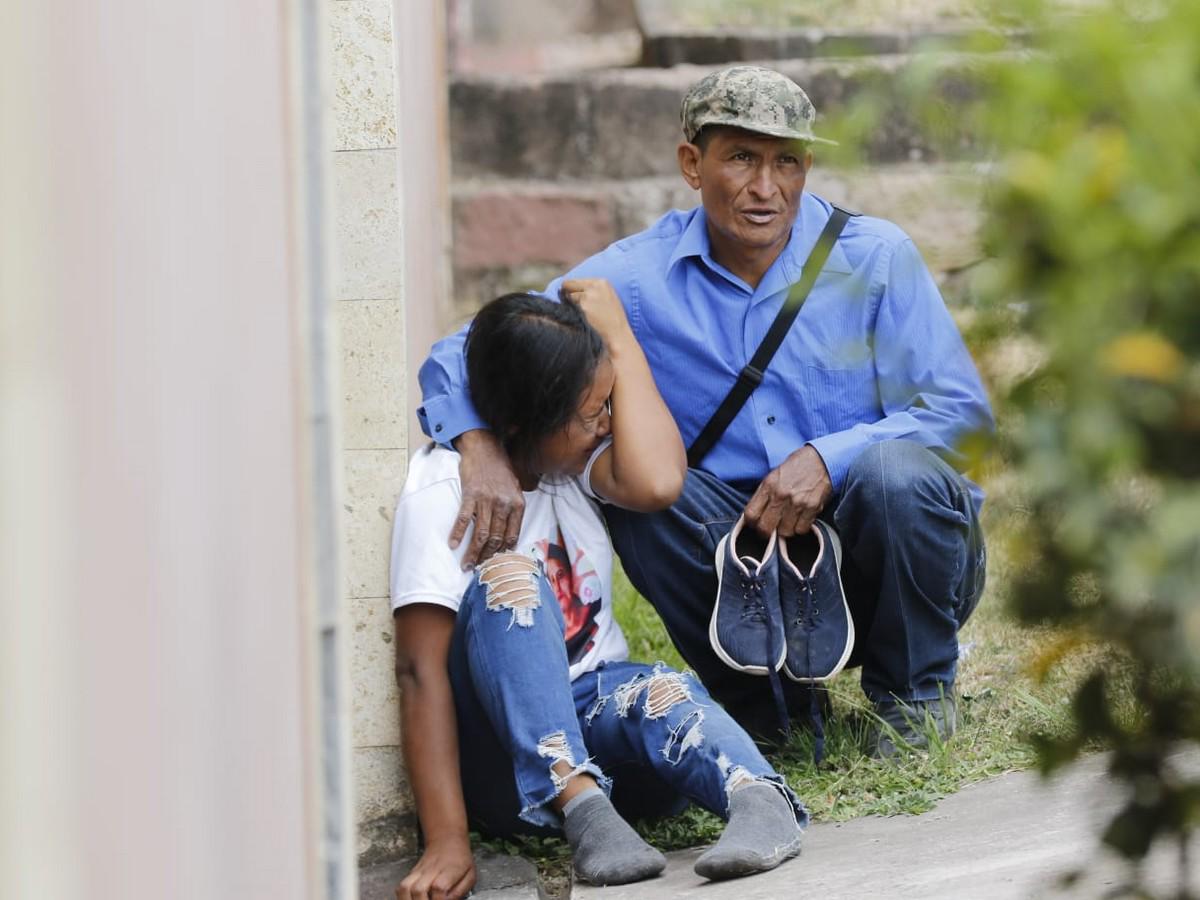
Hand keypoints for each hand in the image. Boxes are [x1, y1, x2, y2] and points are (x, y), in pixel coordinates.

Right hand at [395, 837, 475, 899]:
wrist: (447, 840)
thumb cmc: (460, 859)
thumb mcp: (470, 874)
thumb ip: (460, 891)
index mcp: (449, 870)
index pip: (439, 887)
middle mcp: (431, 870)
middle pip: (419, 889)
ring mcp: (419, 871)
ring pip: (405, 887)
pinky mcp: (412, 873)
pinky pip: (402, 887)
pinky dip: (403, 896)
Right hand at [451, 429, 524, 567]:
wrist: (484, 447)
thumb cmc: (499, 468)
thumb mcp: (515, 487)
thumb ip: (514, 508)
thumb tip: (509, 533)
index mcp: (517, 504)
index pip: (512, 535)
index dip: (504, 552)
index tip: (497, 563)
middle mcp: (504, 504)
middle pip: (496, 538)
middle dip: (487, 557)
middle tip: (478, 569)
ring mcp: (487, 500)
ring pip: (481, 534)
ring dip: (473, 553)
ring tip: (466, 565)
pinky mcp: (471, 494)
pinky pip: (463, 518)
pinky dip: (457, 533)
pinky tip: (453, 544)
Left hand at [560, 278, 632, 347]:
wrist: (617, 334)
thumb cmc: (612, 319)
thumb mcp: (606, 297)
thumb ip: (592, 290)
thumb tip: (570, 288)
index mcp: (602, 282)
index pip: (577, 280)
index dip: (572, 289)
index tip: (573, 297)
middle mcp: (595, 286)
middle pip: (568, 284)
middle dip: (567, 294)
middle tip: (571, 304)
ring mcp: (588, 295)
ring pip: (568, 297)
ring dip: (571, 305)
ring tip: (583, 314)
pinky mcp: (583, 306)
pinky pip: (570, 307)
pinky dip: (573, 313)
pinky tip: (583, 318)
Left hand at [743, 445, 832, 537]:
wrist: (822, 459)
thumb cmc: (797, 467)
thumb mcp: (774, 475)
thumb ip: (764, 494)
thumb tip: (755, 515)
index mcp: (768, 485)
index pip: (751, 514)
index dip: (751, 523)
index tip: (756, 524)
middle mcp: (781, 495)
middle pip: (765, 528)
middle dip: (766, 532)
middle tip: (771, 529)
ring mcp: (797, 502)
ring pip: (784, 532)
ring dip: (786, 530)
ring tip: (788, 521)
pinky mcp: (812, 508)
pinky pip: (801, 529)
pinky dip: (800, 528)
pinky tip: (800, 519)